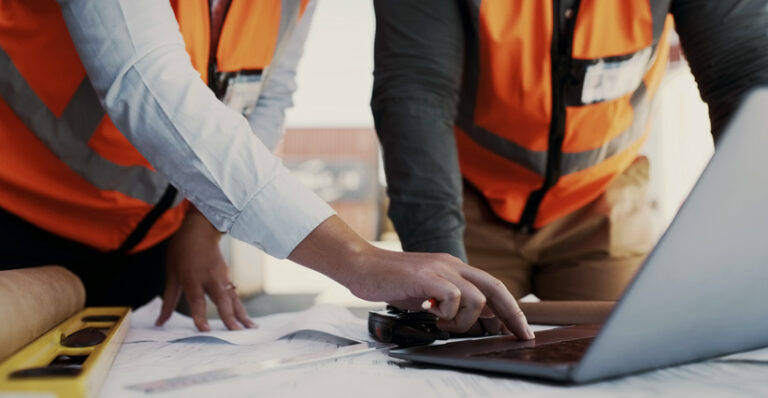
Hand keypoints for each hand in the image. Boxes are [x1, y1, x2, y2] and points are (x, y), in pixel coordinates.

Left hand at [155, 207, 254, 330]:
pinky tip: (247, 319)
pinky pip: (235, 294)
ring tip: (251, 328)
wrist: (201, 228)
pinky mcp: (228, 276)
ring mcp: (222, 276)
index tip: (205, 330)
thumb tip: (159, 322)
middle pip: (221, 299)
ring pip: (233, 297)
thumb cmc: (182, 250)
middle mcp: (209, 277)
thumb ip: (168, 300)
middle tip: (237, 332)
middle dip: (230, 316)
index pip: (197, 299)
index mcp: (191, 277)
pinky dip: (241, 307)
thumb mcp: (171, 273)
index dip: (200, 315)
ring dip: (242, 314)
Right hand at [288, 216, 533, 339]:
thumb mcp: (427, 292)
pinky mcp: (427, 276)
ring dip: (464, 320)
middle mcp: (452, 265)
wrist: (362, 265)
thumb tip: (476, 318)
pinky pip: (454, 298)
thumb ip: (449, 300)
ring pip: (476, 298)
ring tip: (443, 322)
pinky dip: (447, 313)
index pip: (492, 286)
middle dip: (513, 314)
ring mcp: (440, 269)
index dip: (511, 308)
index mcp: (454, 268)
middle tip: (520, 335)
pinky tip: (431, 314)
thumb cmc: (390, 281)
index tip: (522, 329)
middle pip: (495, 287)